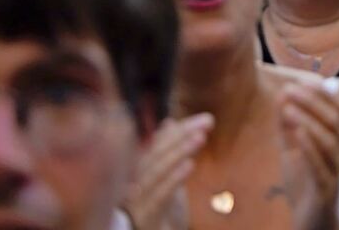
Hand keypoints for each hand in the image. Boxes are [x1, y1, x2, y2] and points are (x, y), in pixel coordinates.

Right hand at [122, 113, 212, 229]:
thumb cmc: (157, 217)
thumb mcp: (166, 183)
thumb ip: (167, 155)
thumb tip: (170, 123)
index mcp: (134, 175)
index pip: (157, 146)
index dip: (180, 131)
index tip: (206, 118)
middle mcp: (130, 187)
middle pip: (155, 155)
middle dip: (182, 135)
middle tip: (208, 121)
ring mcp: (134, 204)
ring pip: (155, 173)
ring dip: (178, 152)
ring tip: (200, 137)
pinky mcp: (144, 220)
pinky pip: (158, 197)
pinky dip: (173, 179)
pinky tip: (189, 164)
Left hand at [278, 78, 338, 229]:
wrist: (311, 219)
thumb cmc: (304, 179)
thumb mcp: (291, 147)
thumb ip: (286, 122)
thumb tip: (282, 93)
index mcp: (334, 137)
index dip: (322, 92)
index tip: (298, 81)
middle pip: (335, 119)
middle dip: (313, 101)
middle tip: (290, 90)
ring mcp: (334, 169)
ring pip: (330, 140)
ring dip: (309, 121)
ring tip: (289, 109)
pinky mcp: (325, 189)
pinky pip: (321, 166)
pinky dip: (310, 147)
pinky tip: (297, 133)